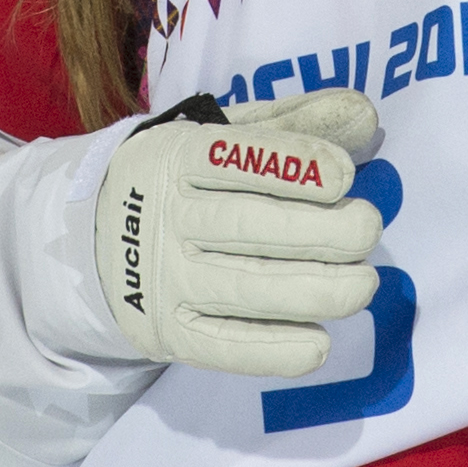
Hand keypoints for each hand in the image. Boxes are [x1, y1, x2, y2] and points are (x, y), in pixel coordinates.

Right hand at [94, 88, 382, 376]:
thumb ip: (296, 125)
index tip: (346, 174)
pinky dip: (274, 350)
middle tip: (368, 229)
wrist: (100, 231)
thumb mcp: (228, 135)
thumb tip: (366, 116)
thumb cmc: (189, 177)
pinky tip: (319, 344)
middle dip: (320, 230)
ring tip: (364, 283)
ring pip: (245, 288)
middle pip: (248, 226)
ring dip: (314, 290)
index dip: (294, 166)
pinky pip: (224, 346)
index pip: (235, 158)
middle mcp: (165, 215)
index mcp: (177, 155)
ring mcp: (163, 277)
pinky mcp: (167, 331)